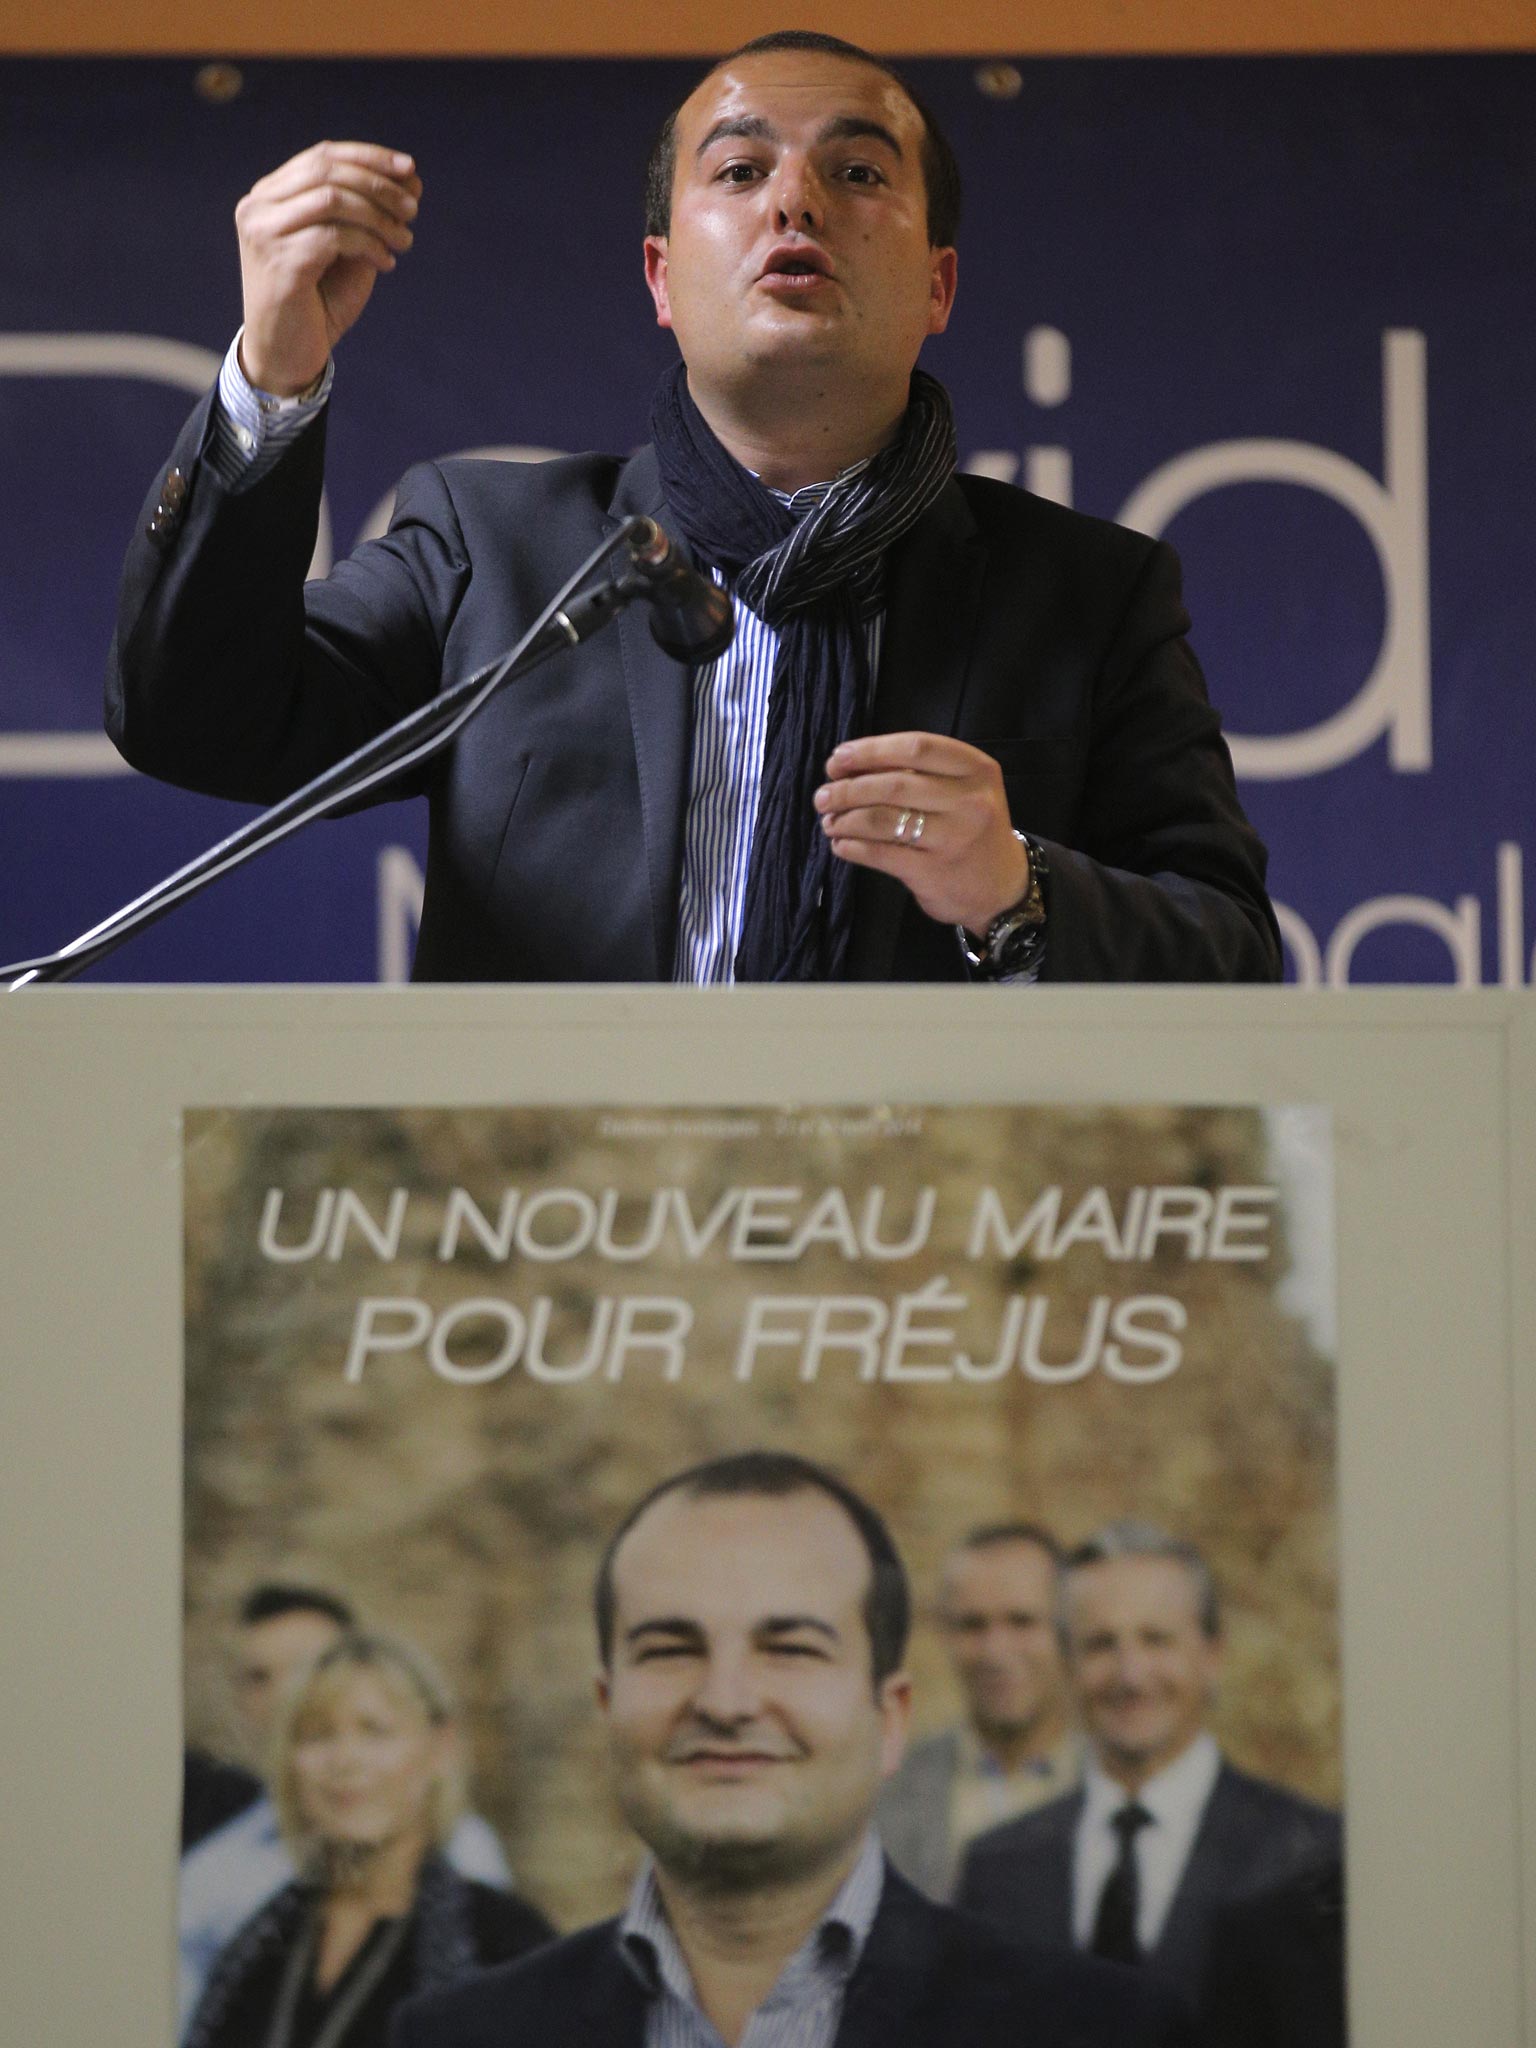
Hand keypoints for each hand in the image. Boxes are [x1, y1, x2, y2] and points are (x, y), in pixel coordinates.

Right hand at [234, 141, 421, 395]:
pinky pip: (335, 236)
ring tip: (405, 240)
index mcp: (270, 196)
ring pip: (332, 198)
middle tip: (413, 209)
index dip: (369, 157)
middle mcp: (258, 207)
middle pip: (327, 171)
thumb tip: (411, 178)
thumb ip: (368, 214)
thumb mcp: (347, 250)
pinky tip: (387, 263)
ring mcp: (264, 233)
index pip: (322, 156)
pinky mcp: (280, 261)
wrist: (288, 355)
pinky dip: (369, 244)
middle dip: (379, 184)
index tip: (411, 169)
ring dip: (379, 216)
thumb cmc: (317, 303)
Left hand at [815, 731, 1030, 931]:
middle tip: (823, 796)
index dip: (870, 750)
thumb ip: (916, 773)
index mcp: (976, 769)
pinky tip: (841, 844)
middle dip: (848, 788)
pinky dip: (852, 847)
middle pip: (894, 785)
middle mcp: (970, 801)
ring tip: (828, 821)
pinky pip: (880, 853)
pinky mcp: (933, 872)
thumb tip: (849, 766)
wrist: (1001, 887)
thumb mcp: (962, 790)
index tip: (838, 759)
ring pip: (882, 820)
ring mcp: (953, 838)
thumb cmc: (971, 828)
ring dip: (845, 819)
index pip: (916, 747)